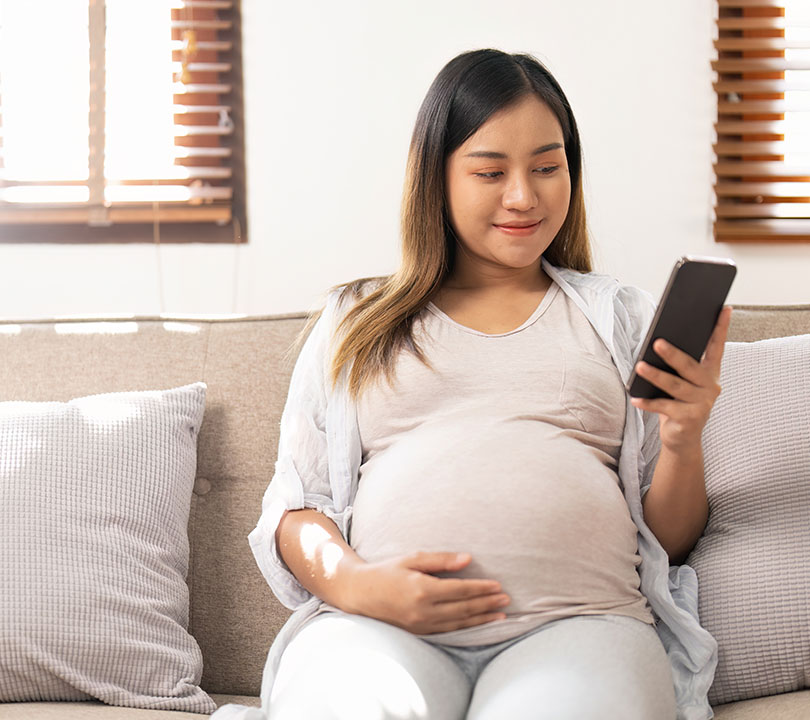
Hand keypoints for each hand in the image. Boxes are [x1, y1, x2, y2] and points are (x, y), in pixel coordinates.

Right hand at [347, 551, 509, 633]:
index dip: (481, 588)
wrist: (361, 594)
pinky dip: (467, 628)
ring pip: (460, 624)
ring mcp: (421, 624)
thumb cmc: (387, 571)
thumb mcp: (412, 558)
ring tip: (501, 615)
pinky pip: (449, 631)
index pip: (460, 590)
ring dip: (482, 619)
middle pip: (464, 608)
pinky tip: (479, 624)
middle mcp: (423, 610)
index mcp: (422, 589)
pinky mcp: (419, 632)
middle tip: (506, 599)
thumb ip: (440, 560)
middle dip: (487, 603)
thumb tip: (468, 559)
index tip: (498, 585)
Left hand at [630, 306, 731, 452]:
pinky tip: (634, 398)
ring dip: (655, 376)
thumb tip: (659, 344)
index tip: (724, 307)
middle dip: (673, 354)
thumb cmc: (679, 403)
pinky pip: (664, 407)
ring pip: (675, 386)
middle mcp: (710, 386)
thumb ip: (678, 368)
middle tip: (657, 342)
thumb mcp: (682, 383)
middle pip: (689, 366)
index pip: (717, 347)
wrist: (683, 438)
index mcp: (710, 373)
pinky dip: (648, 403)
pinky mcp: (690, 419)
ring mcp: (702, 403)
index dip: (721, 328)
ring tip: (639, 366)